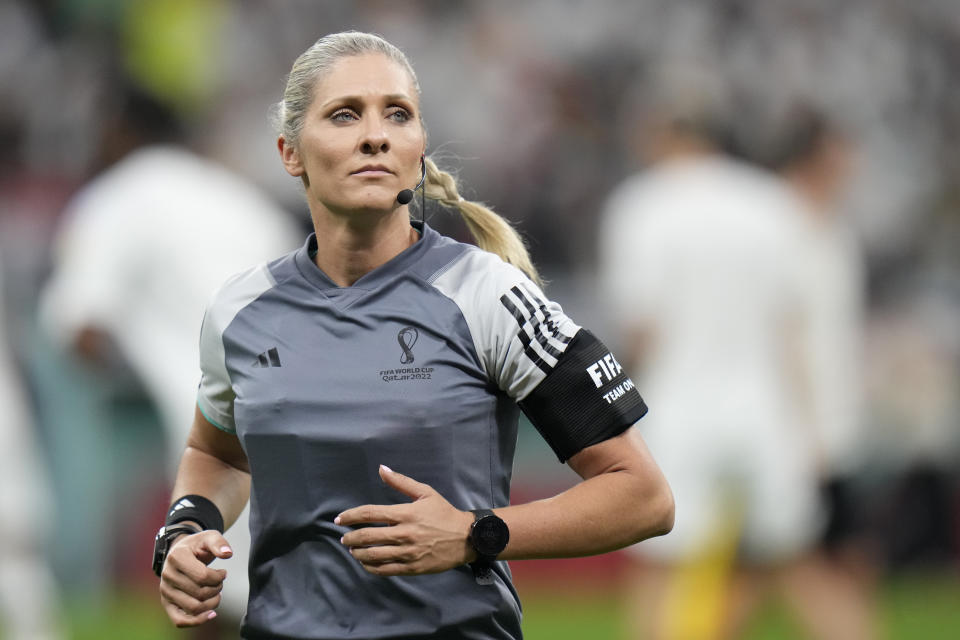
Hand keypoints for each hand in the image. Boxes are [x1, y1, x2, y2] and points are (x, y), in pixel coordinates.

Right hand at [159, 530, 232, 626]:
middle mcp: (167, 575)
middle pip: (199, 593)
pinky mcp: (166, 603)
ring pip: (193, 608)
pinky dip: (197, 621)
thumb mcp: (209, 537)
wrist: (181, 552)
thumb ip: (219, 543)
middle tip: (220, 582)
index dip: (218, 577)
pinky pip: (179, 620)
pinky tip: (211, 614)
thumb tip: (227, 553)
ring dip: (212, 602)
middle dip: (217, 588)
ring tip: (217, 593)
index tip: (223, 572)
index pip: (202, 576)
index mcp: (176, 557)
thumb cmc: (197, 546)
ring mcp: (165, 591)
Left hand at [336, 465, 475, 575]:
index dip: (351, 516)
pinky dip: (370, 567)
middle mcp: (404, 534)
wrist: (466, 538)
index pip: (370, 513)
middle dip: (350, 538)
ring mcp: (407, 553)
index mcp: (405, 513)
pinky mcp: (411, 568)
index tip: (339, 519)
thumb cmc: (444, 513)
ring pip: (373, 555)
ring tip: (352, 550)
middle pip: (367, 536)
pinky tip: (365, 563)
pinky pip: (384, 570)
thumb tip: (381, 468)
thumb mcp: (425, 492)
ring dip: (358, 553)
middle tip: (344, 538)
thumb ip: (401, 482)